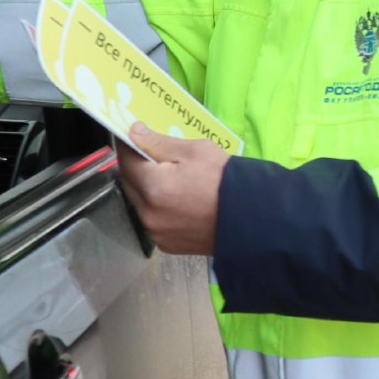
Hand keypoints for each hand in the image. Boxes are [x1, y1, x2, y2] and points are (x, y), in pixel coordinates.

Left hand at [117, 123, 227, 254]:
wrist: (251, 220)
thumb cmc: (226, 181)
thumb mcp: (196, 151)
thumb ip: (160, 143)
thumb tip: (134, 133)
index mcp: (153, 187)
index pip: (126, 160)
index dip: (128, 145)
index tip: (132, 134)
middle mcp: (148, 214)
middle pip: (129, 183)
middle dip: (136, 167)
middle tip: (150, 154)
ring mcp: (156, 233)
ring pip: (139, 204)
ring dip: (145, 189)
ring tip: (167, 178)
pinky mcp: (167, 245)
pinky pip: (152, 221)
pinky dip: (157, 208)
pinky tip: (175, 200)